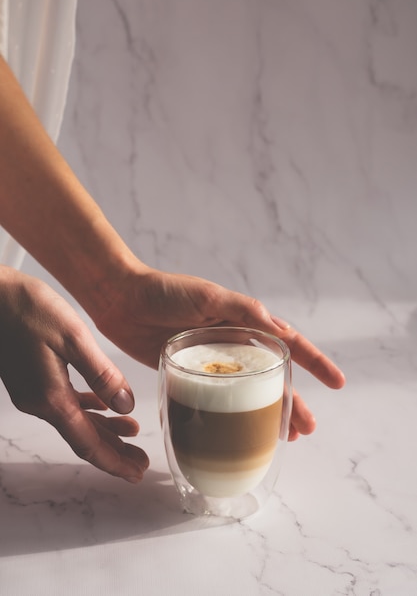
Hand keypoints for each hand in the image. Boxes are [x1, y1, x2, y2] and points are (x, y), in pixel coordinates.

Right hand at [0, 267, 148, 481]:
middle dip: (114, 452)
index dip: (115, 462)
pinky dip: (88, 409)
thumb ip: (101, 375)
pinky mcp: (31, 379)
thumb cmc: (28, 309)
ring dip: (104, 430)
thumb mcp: (73, 338)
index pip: (88, 443)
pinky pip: (65, 404)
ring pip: (76, 421)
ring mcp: (33, 392)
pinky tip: (102, 406)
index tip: (137, 474)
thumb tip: (126, 406)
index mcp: (51, 398)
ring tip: (132, 433)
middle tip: (140, 462)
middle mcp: (39, 402)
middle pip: (83, 438)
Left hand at [93, 265, 344, 440]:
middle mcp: (232, 343)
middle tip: (307, 429)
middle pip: (271, 377)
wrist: (120, 299)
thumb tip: (281, 332)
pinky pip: (216, 397)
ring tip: (285, 437)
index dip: (314, 362)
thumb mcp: (209, 295)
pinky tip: (239, 430)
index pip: (287, 344)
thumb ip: (244, 311)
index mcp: (243, 321)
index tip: (337, 382)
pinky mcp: (188, 373)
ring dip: (267, 412)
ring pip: (247, 391)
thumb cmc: (166, 291)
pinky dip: (231, 414)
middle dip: (292, 401)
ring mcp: (211, 361)